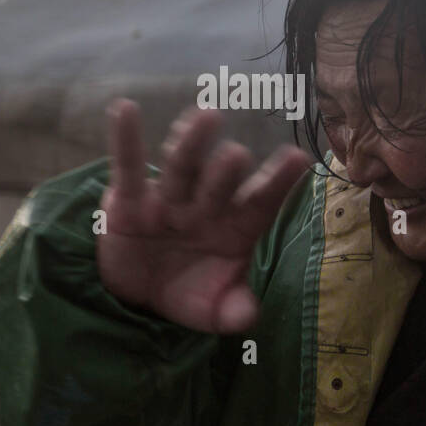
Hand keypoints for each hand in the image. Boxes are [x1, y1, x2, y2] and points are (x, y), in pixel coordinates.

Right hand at [98, 99, 313, 332]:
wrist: (137, 297)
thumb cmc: (188, 292)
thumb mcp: (212, 311)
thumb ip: (233, 312)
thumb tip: (248, 316)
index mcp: (235, 227)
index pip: (261, 202)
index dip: (279, 182)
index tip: (300, 158)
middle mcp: (205, 206)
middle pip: (219, 183)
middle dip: (226, 170)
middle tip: (237, 155)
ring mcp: (168, 198)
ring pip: (181, 167)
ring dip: (191, 143)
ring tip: (206, 116)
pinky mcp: (129, 199)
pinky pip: (128, 166)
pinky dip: (124, 139)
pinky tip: (125, 110)